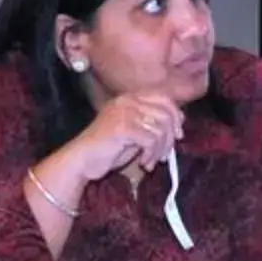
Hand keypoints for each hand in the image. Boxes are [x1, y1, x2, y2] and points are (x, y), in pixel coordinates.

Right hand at [62, 89, 185, 181]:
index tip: (178, 134)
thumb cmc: (108, 149)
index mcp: (130, 98)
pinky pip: (150, 140)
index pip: (164, 97)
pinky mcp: (122, 127)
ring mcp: (124, 112)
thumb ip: (152, 123)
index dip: (175, 115)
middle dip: (170, 137)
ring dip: (160, 150)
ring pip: (160, 128)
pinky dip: (151, 155)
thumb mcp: (133, 131)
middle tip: (165, 154)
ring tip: (151, 161)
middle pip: (166, 112)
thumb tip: (179, 121)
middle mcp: (128, 101)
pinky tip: (144, 163)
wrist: (82, 161)